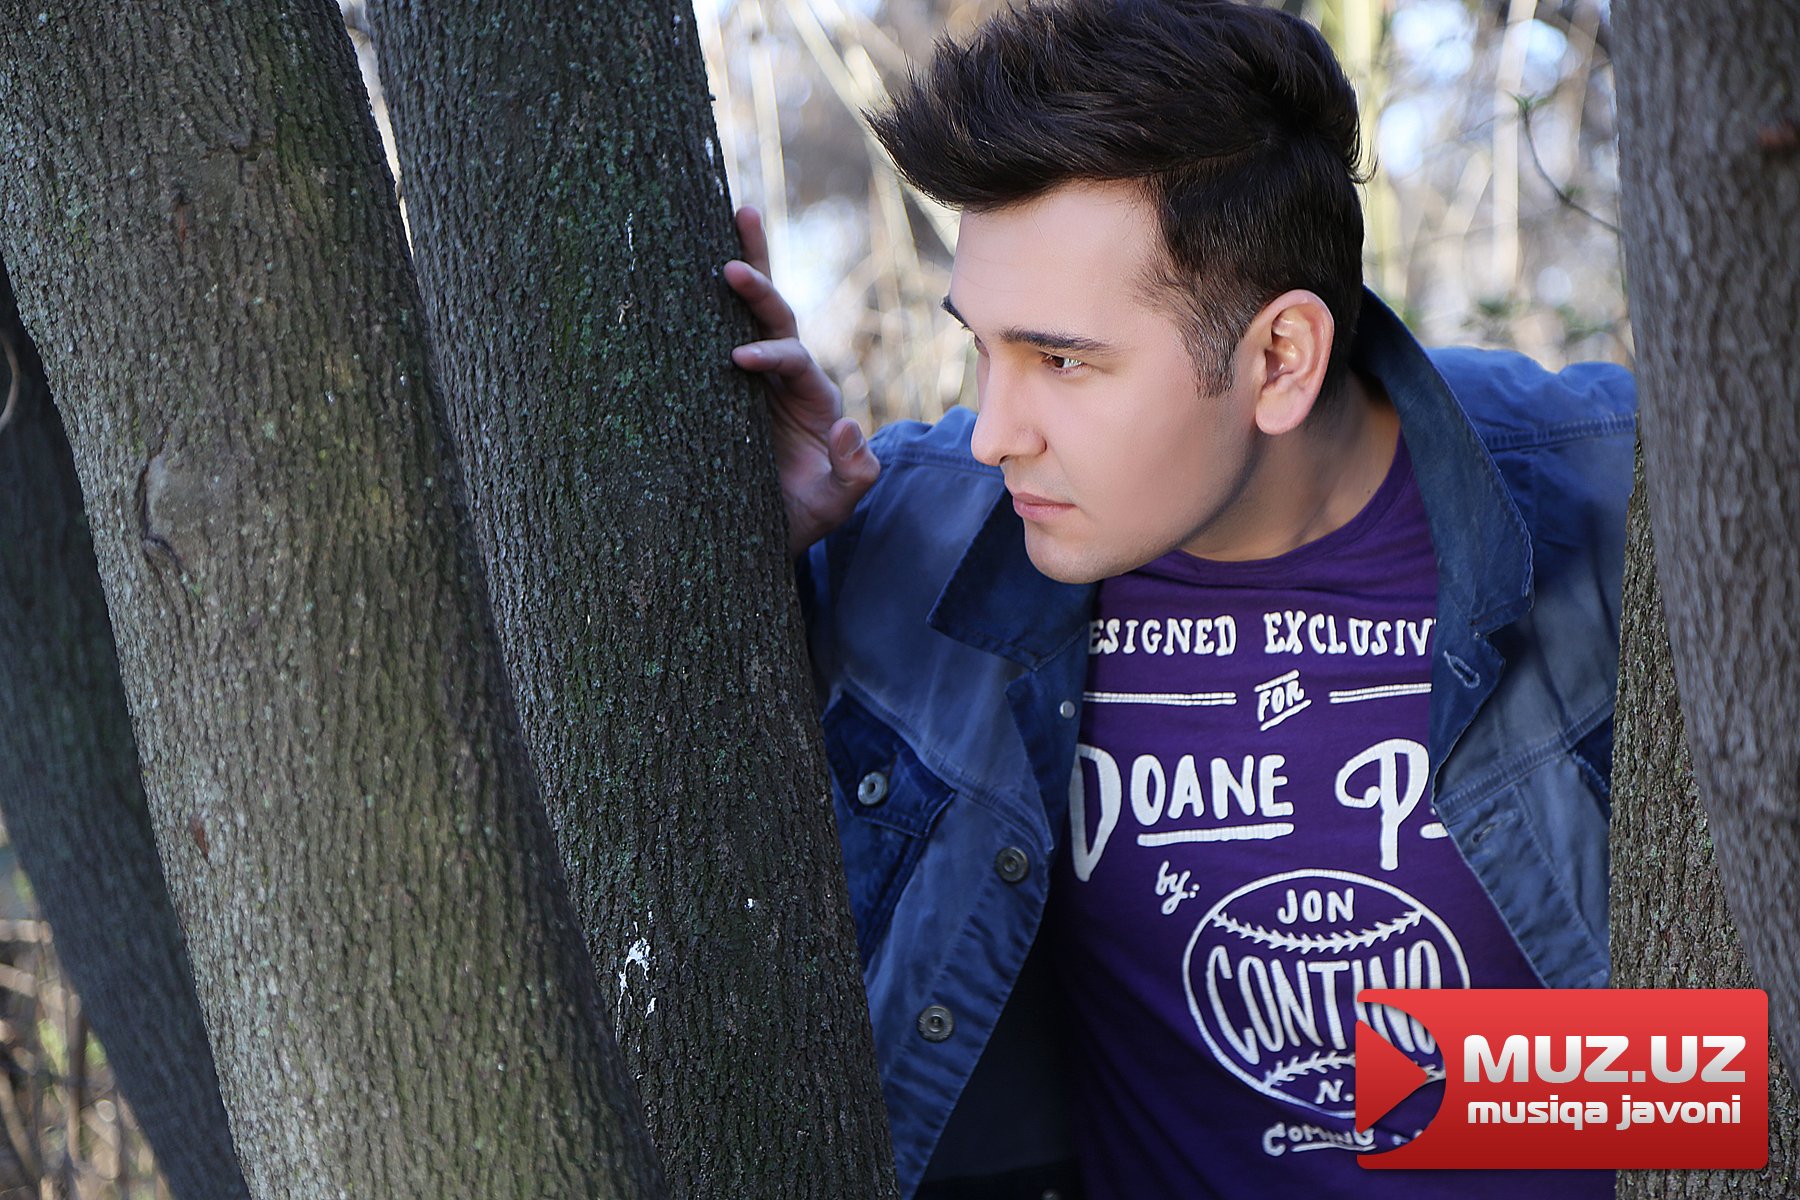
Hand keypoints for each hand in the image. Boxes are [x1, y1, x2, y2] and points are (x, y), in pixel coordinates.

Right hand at [726, 206, 879, 558]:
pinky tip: (691, 261)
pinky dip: (710, 300)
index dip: (770, 355)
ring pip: (751, 314)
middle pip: (778, 320)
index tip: (737, 360)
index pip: (796, 362)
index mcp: (815, 398)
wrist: (767, 530)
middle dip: (760, 286)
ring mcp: (758, 378)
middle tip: (731, 264)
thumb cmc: (803, 515)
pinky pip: (716, 336)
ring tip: (737, 214)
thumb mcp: (835, 502)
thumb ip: (854, 472)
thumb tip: (848, 426)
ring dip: (747, 266)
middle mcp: (789, 378)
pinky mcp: (725, 385)